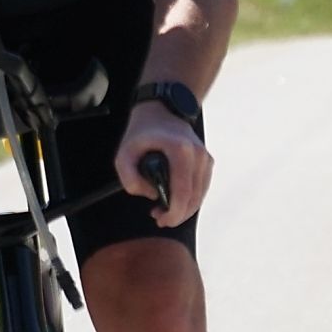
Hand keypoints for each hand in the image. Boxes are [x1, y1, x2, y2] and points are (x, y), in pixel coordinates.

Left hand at [117, 105, 209, 228]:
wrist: (162, 111)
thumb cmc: (142, 132)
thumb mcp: (124, 153)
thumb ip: (130, 178)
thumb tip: (151, 195)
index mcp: (180, 151)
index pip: (183, 193)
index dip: (174, 213)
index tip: (161, 220)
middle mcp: (198, 155)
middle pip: (194, 198)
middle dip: (178, 215)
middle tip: (159, 218)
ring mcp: (205, 158)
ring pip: (200, 196)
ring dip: (184, 209)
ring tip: (163, 211)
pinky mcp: (207, 161)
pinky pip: (201, 188)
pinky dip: (190, 199)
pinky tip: (175, 201)